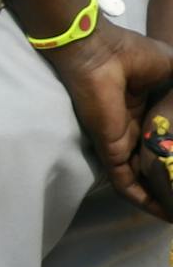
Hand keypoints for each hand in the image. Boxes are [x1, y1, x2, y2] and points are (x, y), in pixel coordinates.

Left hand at [44, 22, 172, 216]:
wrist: (100, 52)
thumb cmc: (135, 55)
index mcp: (150, 110)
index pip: (168, 142)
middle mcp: (136, 130)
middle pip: (157, 164)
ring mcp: (121, 142)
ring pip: (143, 180)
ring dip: (162, 197)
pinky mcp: (110, 149)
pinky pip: (125, 184)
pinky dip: (144, 200)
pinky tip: (164, 214)